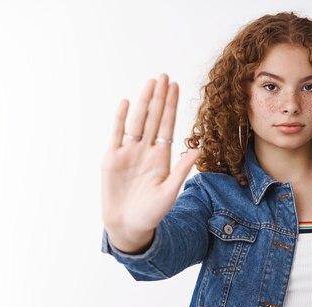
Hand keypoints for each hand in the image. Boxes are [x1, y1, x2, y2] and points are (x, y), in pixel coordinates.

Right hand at [101, 74, 200, 240]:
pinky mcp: (112, 158)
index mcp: (162, 157)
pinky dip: (120, 118)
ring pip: (136, 121)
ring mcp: (129, 152)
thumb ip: (182, 169)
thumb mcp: (170, 191)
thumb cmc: (152, 213)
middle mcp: (146, 150)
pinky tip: (125, 102)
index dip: (171, 106)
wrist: (128, 225)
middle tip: (163, 76)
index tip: (175, 86)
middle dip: (158, 97)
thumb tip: (199, 150)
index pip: (167, 125)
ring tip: (149, 83)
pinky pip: (117, 134)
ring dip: (142, 102)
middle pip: (153, 118)